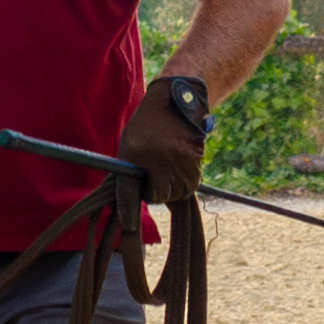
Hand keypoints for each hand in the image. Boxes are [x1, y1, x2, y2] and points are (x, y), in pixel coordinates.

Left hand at [116, 77, 207, 203]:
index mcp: (136, 153)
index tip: (127, 223)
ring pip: (177, 193)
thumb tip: (127, 198)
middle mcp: (159, 159)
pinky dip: (184, 183)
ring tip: (165, 174)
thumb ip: (129, 170)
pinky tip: (177, 170)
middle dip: (155, 194)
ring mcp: (179, 160)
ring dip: (171, 190)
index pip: (130, 191)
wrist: (176, 100)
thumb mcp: (131, 143)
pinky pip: (190, 184)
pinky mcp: (196, 161)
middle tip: (151, 184)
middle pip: (159, 196)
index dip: (128, 210)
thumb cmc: (147, 123)